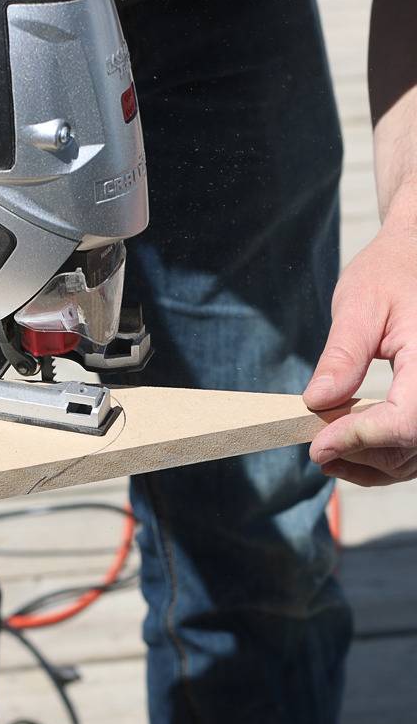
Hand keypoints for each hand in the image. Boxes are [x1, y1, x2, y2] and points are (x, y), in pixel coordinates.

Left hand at [304, 191, 416, 485]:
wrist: (416, 259)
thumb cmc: (392, 273)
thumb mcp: (361, 305)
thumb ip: (342, 356)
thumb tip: (316, 402)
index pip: (405, 421)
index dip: (360, 439)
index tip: (318, 446)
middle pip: (408, 446)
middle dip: (359, 453)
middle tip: (315, 449)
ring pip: (413, 457)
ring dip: (370, 465)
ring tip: (327, 451)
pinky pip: (415, 449)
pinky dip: (383, 458)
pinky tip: (350, 449)